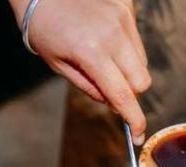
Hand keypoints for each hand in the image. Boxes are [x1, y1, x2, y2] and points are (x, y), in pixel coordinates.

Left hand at [10, 0, 150, 143]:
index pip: (122, 95)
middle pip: (141, 80)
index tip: (138, 135)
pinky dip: (126, 47)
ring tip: (102, 57)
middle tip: (110, 89)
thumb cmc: (43, 27)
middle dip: (130, 92)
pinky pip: (136, 37)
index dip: (133, 119)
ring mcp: (123, 17)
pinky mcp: (127, 5)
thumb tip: (113, 103)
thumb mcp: (58, 65)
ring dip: (129, 69)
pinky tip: (104, 36)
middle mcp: (113, 34)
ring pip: (142, 60)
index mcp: (91, 53)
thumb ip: (88, 87)